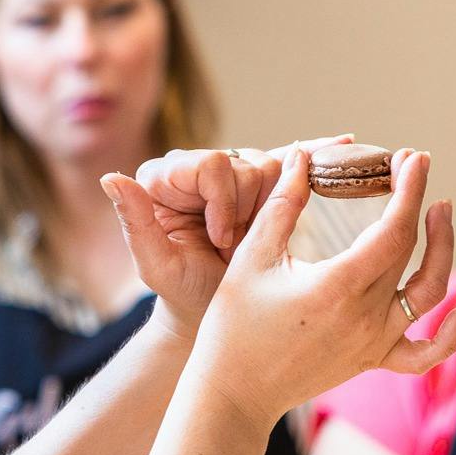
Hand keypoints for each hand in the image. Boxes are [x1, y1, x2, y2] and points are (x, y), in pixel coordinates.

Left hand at [103, 135, 349, 336]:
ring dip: (273, 206)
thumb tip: (111, 177)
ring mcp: (234, 173)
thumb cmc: (182, 293)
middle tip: (237, 245)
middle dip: (249, 210)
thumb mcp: (157, 265)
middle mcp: (199, 167)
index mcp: (167, 177)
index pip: (212, 164)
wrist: (216, 313)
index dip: (223, 203)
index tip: (221, 240)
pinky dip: (318, 153)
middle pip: (248, 165)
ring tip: (255, 238)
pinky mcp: (263, 185)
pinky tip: (344, 141)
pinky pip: (294, 161)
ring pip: (276, 167)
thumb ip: (135, 221)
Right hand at [170, 145, 455, 430]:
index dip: (410, 188)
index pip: (394, 228)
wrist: (233, 393)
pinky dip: (451, 335)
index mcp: (339, 286)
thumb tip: (302, 154)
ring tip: (440, 212)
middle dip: (418, 202)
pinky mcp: (371, 360)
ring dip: (443, 249)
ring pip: (430, 294)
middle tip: (414, 166)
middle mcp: (366, 316)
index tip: (414, 157)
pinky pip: (425, 354)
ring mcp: (374, 342)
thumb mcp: (253, 256)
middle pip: (411, 251)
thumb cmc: (234, 324)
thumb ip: (283, 203)